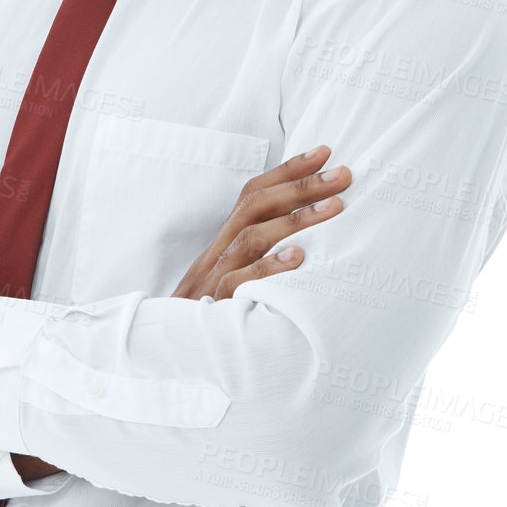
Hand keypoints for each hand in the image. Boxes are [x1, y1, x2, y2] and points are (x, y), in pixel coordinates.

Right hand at [171, 144, 351, 300]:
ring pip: (250, 239)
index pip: (252, 195)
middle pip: (254, 207)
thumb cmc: (211, 318)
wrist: (163, 355)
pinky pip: (237, 284)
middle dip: (301, 186)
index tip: (323, 152)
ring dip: (295, 219)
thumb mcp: (234, 282)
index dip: (286, 170)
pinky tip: (299, 259)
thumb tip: (308, 241)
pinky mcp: (214, 309)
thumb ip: (260, 259)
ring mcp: (213, 281)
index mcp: (223, 245)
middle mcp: (217, 255)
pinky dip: (268, 269)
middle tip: (343, 174)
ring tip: (335, 208)